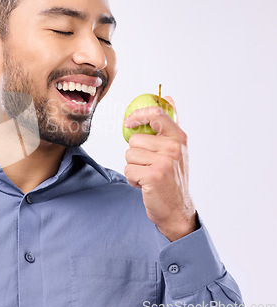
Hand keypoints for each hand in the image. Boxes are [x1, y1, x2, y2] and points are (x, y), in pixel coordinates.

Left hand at [123, 96, 197, 241]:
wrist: (177, 210)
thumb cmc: (172, 177)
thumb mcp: (176, 149)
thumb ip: (169, 124)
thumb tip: (167, 96)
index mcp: (179, 138)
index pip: (156, 114)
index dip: (138, 115)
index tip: (128, 123)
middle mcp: (174, 148)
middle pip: (134, 139)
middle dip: (135, 154)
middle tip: (149, 166)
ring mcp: (164, 162)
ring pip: (129, 154)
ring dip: (133, 167)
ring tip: (148, 175)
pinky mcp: (153, 176)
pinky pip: (128, 169)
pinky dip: (132, 179)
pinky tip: (145, 185)